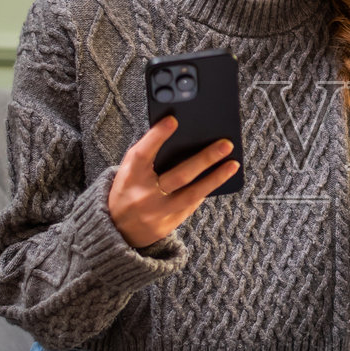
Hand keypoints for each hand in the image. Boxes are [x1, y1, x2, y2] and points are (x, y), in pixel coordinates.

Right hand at [107, 117, 238, 247]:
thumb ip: (148, 154)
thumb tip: (180, 133)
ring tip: (233, 164)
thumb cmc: (128, 189)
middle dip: (205, 158)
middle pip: (179, 175)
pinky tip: (220, 178)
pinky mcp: (168, 224)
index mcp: (129, 176)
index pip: (143, 153)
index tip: (174, 120)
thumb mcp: (129, 171)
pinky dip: (205, 190)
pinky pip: (191, 205)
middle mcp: (143, 195)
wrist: (116, 230)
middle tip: (226, 144)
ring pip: (192, 194)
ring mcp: (157, 212)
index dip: (157, 136)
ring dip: (215, 178)